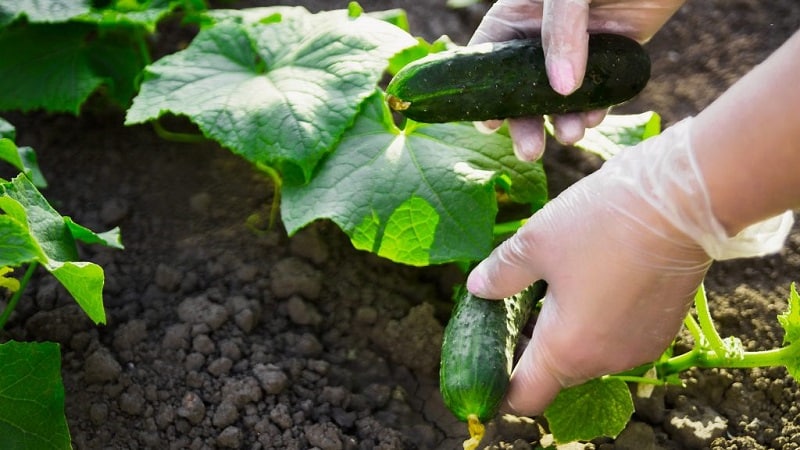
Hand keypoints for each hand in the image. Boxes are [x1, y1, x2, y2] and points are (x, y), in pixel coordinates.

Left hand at [467, 118, 712, 414]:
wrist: (684, 199)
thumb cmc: (601, 222)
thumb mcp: (535, 242)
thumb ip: (501, 274)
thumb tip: (478, 289)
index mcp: (566, 349)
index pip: (526, 396)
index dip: (502, 387)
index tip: (492, 360)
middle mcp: (605, 361)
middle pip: (557, 374)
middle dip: (535, 345)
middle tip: (521, 299)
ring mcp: (639, 347)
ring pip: (589, 353)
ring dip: (571, 330)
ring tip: (562, 280)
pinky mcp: (663, 329)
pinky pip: (618, 337)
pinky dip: (602, 320)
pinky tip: (597, 277)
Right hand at [471, 0, 685, 160]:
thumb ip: (561, 32)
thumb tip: (562, 90)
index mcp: (520, 14)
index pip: (489, 57)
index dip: (485, 94)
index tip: (490, 126)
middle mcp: (544, 36)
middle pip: (522, 89)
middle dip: (526, 123)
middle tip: (530, 151)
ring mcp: (579, 49)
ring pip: (561, 98)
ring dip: (563, 122)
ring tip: (572, 136)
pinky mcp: (612, 58)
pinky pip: (598, 94)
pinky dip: (595, 110)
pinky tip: (594, 117)